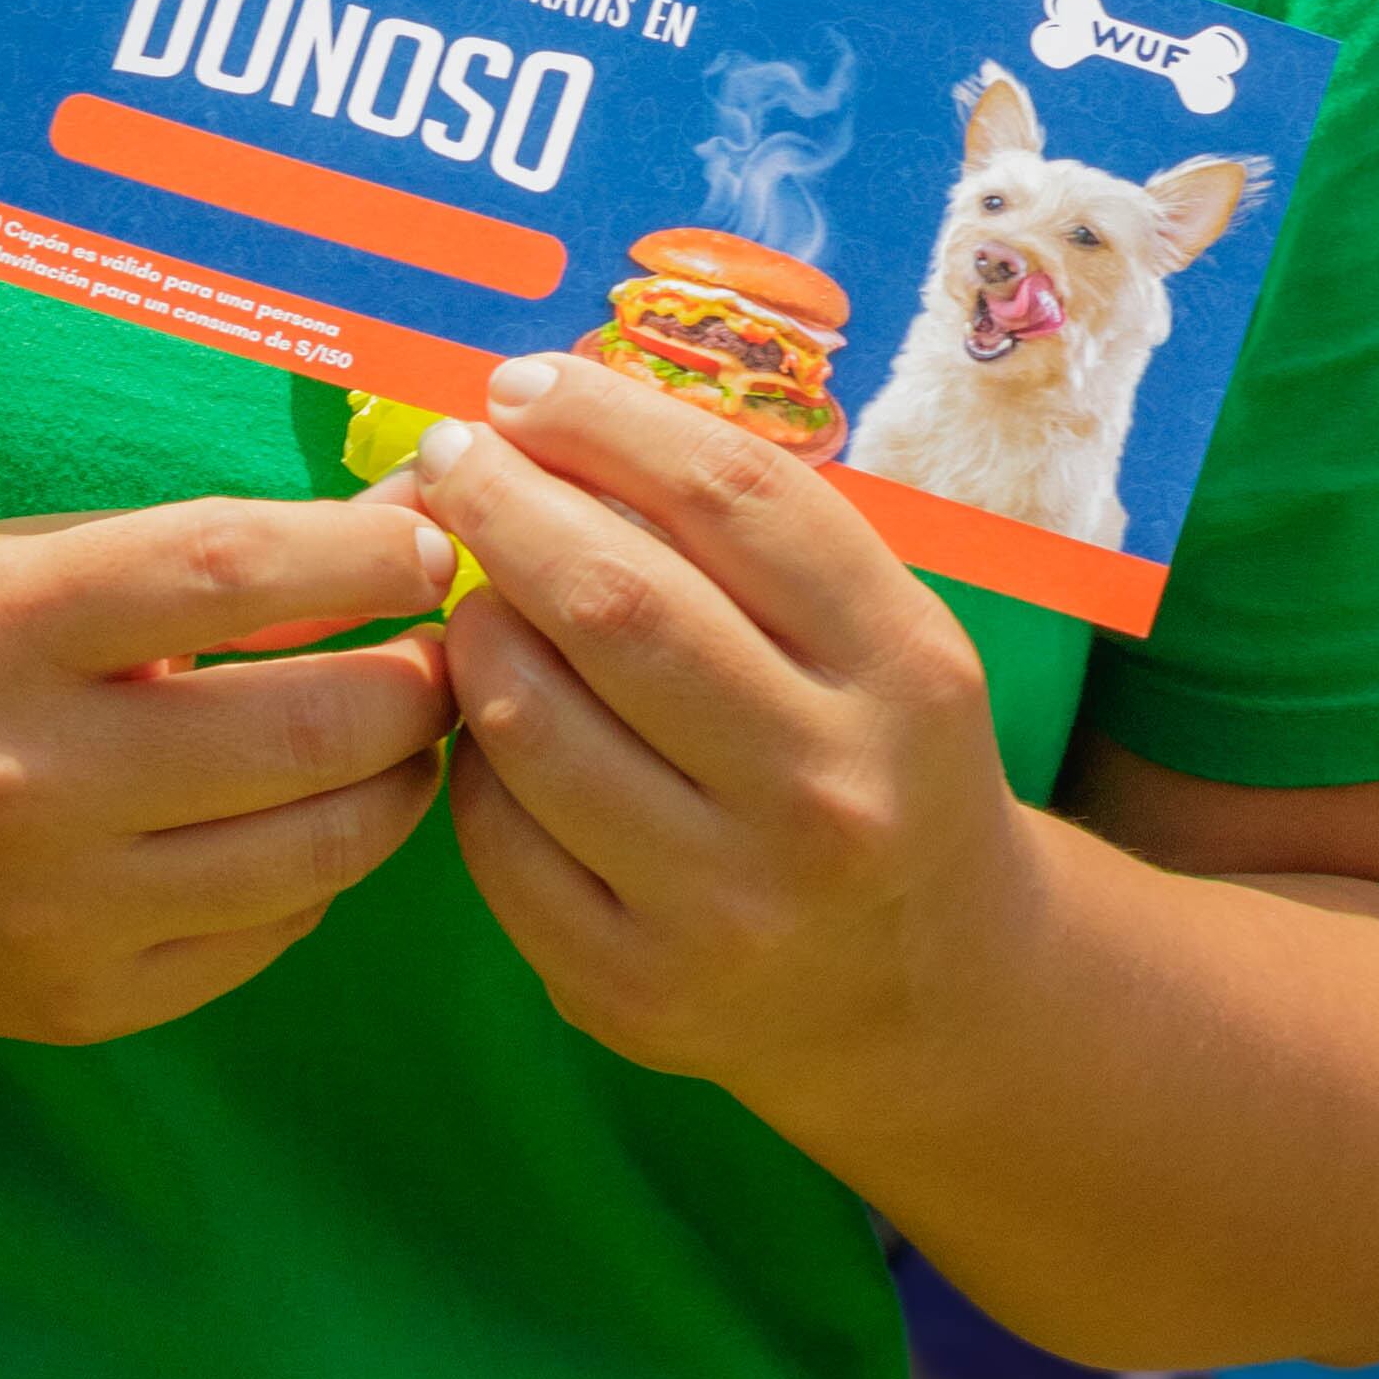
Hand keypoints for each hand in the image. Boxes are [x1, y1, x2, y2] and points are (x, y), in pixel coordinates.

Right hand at [0, 490, 455, 1039]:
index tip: (431, 546)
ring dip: (393, 786)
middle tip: (446, 653)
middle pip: (310, 730)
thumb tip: (403, 527)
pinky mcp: (76, 1003)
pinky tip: (295, 823)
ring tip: (398, 738)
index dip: (369, 554)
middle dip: (417, 684)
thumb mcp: (22, 565)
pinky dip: (312, 873)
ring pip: (317, 853)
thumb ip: (200, 557)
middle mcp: (26, 777)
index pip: (236, 571)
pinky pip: (266, 935)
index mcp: (1, 626)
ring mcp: (52, 910)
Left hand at [417, 354, 1027, 1128]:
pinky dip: (472, 757)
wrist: (927, 993)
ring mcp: (727, 904)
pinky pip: (495, 834)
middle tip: (452, 457)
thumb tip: (562, 415)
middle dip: (503, 503)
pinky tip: (494, 725)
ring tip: (475, 595)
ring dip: (473, 627)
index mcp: (902, 672)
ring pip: (527, 717)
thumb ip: (755, 540)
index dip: (608, 421)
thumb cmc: (876, 764)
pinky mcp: (633, 989)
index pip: (736, 500)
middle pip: (615, 600)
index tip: (526, 386)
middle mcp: (824, 791)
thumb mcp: (882, 641)